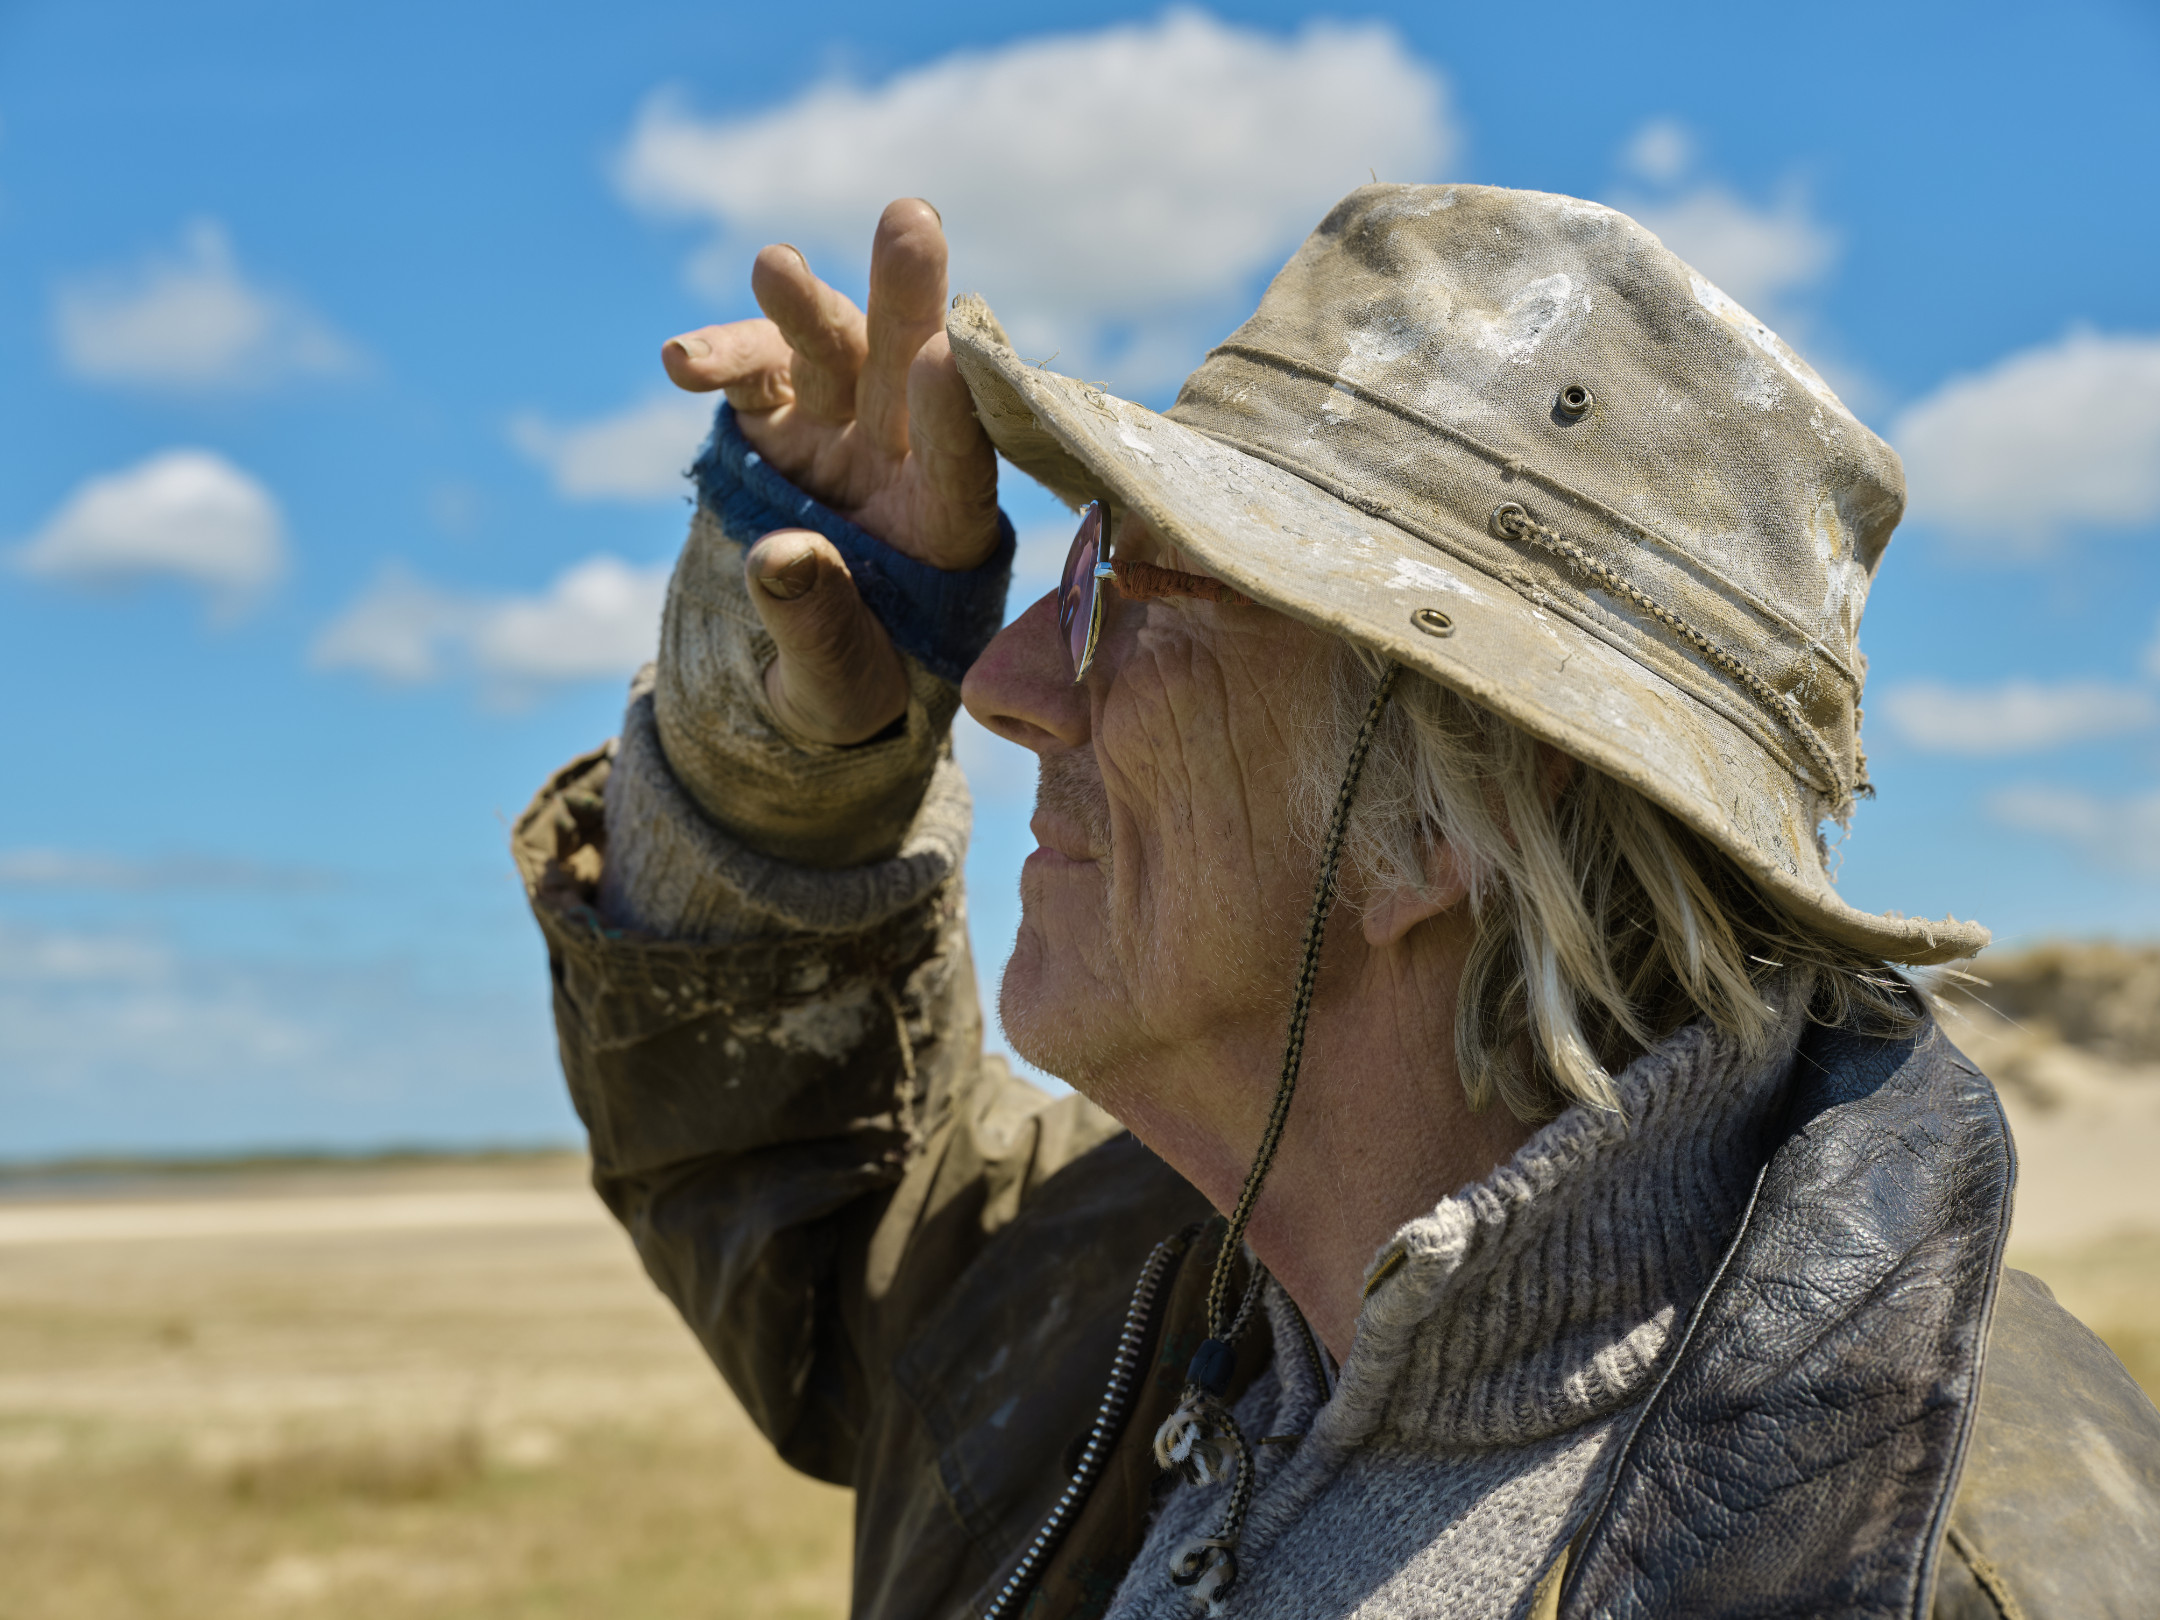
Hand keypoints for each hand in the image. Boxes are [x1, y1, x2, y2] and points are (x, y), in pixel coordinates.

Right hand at [662, 199, 998, 744]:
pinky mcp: (778, 423)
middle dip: (910, 298)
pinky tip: (682, 362)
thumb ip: (818, 629)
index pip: (958, 468)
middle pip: (913, 371)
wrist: (790, 678)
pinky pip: (752, 378)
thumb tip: (783, 560)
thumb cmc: (844, 694)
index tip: (947, 363)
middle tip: (912, 219)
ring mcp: (839, 434)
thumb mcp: (834, 689)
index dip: (952, 420)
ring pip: (833, 353)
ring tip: (772, 265)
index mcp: (947, 534)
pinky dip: (720, 361)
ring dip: (803, 306)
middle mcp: (903, 464)